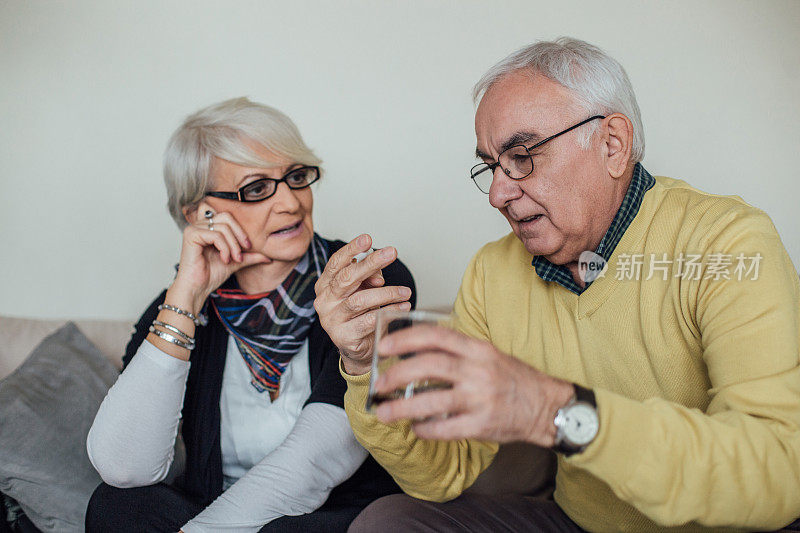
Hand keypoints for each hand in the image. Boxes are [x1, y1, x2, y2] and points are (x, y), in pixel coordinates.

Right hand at [172, 201, 269, 313]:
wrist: (198, 289)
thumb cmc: (211, 275)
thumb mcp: (235, 262)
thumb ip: (249, 256)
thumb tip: (269, 257)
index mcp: (208, 228)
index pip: (229, 217)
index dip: (240, 231)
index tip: (247, 247)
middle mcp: (199, 225)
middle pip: (227, 217)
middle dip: (238, 236)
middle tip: (241, 254)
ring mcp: (193, 229)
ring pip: (223, 227)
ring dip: (232, 245)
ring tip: (232, 260)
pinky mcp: (190, 235)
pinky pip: (215, 234)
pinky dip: (224, 248)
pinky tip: (224, 260)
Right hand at [314, 234, 412, 374]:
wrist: (358, 348)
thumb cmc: (360, 313)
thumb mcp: (364, 289)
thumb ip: (369, 277)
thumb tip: (378, 273)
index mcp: (325, 285)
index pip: (336, 263)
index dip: (351, 249)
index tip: (368, 239)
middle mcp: (324, 301)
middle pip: (347, 278)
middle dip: (371, 263)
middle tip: (391, 253)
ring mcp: (331, 320)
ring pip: (360, 300)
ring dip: (387, 293)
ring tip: (406, 291)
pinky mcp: (343, 337)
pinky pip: (369, 321)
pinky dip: (389, 311)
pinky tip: (403, 306)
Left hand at [372, 325, 574, 446]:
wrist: (548, 407)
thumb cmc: (514, 380)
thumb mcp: (489, 355)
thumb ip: (458, 351)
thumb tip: (416, 351)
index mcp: (478, 349)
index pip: (436, 336)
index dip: (406, 339)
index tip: (384, 345)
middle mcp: (479, 371)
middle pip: (430, 366)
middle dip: (397, 373)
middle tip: (379, 383)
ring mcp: (481, 399)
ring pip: (432, 401)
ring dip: (402, 407)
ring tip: (384, 412)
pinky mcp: (483, 426)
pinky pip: (445, 429)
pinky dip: (425, 430)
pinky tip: (415, 428)